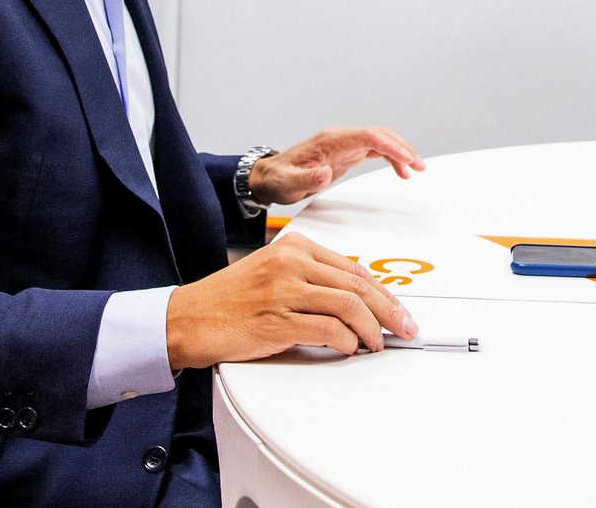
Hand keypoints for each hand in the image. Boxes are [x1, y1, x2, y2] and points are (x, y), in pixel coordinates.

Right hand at [165, 231, 417, 368]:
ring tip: (379, 342)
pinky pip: (328, 330)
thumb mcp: (272, 272)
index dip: (382, 291)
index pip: (352, 267)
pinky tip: (350, 348)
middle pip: (357, 285)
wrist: (189, 317)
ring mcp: (283, 290)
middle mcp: (290, 263)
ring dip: (372, 329)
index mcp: (293, 246)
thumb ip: (310, 277)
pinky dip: (347, 342)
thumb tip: (355, 297)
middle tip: (406, 327)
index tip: (398, 308)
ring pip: (349, 305)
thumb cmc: (229, 299)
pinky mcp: (277, 320)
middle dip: (389, 309)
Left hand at [248, 126, 424, 205]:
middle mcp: (340, 138)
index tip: (408, 159)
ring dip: (400, 152)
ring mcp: (344, 144)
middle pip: (379, 134)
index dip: (390, 146)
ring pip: (380, 140)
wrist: (270, 176)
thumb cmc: (278, 179)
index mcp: (329, 141)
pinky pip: (375, 149)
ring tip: (417, 169)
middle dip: (402, 147)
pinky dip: (390, 158)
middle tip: (420, 165)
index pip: (367, 136)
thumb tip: (326, 172)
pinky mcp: (346, 153)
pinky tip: (401, 171)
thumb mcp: (287, 184)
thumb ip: (306, 179)